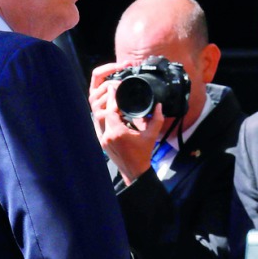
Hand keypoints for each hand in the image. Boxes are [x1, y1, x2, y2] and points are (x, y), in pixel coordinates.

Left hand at [90, 62, 166, 184]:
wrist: (135, 171)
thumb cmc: (143, 154)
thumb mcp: (152, 136)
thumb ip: (157, 119)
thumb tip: (159, 105)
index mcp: (117, 132)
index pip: (111, 110)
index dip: (112, 97)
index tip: (116, 87)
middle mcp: (107, 135)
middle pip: (102, 112)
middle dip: (108, 101)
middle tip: (113, 90)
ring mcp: (102, 139)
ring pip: (98, 118)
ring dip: (104, 108)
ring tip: (112, 100)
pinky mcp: (101, 141)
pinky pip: (99, 125)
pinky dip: (104, 117)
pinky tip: (111, 112)